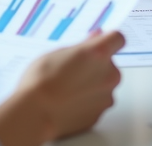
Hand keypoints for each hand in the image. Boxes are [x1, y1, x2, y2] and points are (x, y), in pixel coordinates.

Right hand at [0, 30, 124, 145]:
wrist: (34, 114)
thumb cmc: (41, 81)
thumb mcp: (58, 53)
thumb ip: (83, 45)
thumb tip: (96, 37)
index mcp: (99, 53)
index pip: (117, 39)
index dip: (108, 40)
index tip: (99, 44)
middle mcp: (109, 74)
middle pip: (110, 65)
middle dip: (96, 66)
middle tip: (73, 70)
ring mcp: (106, 96)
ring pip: (104, 85)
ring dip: (93, 85)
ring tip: (68, 90)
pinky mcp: (100, 114)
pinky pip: (98, 103)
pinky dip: (88, 102)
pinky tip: (69, 103)